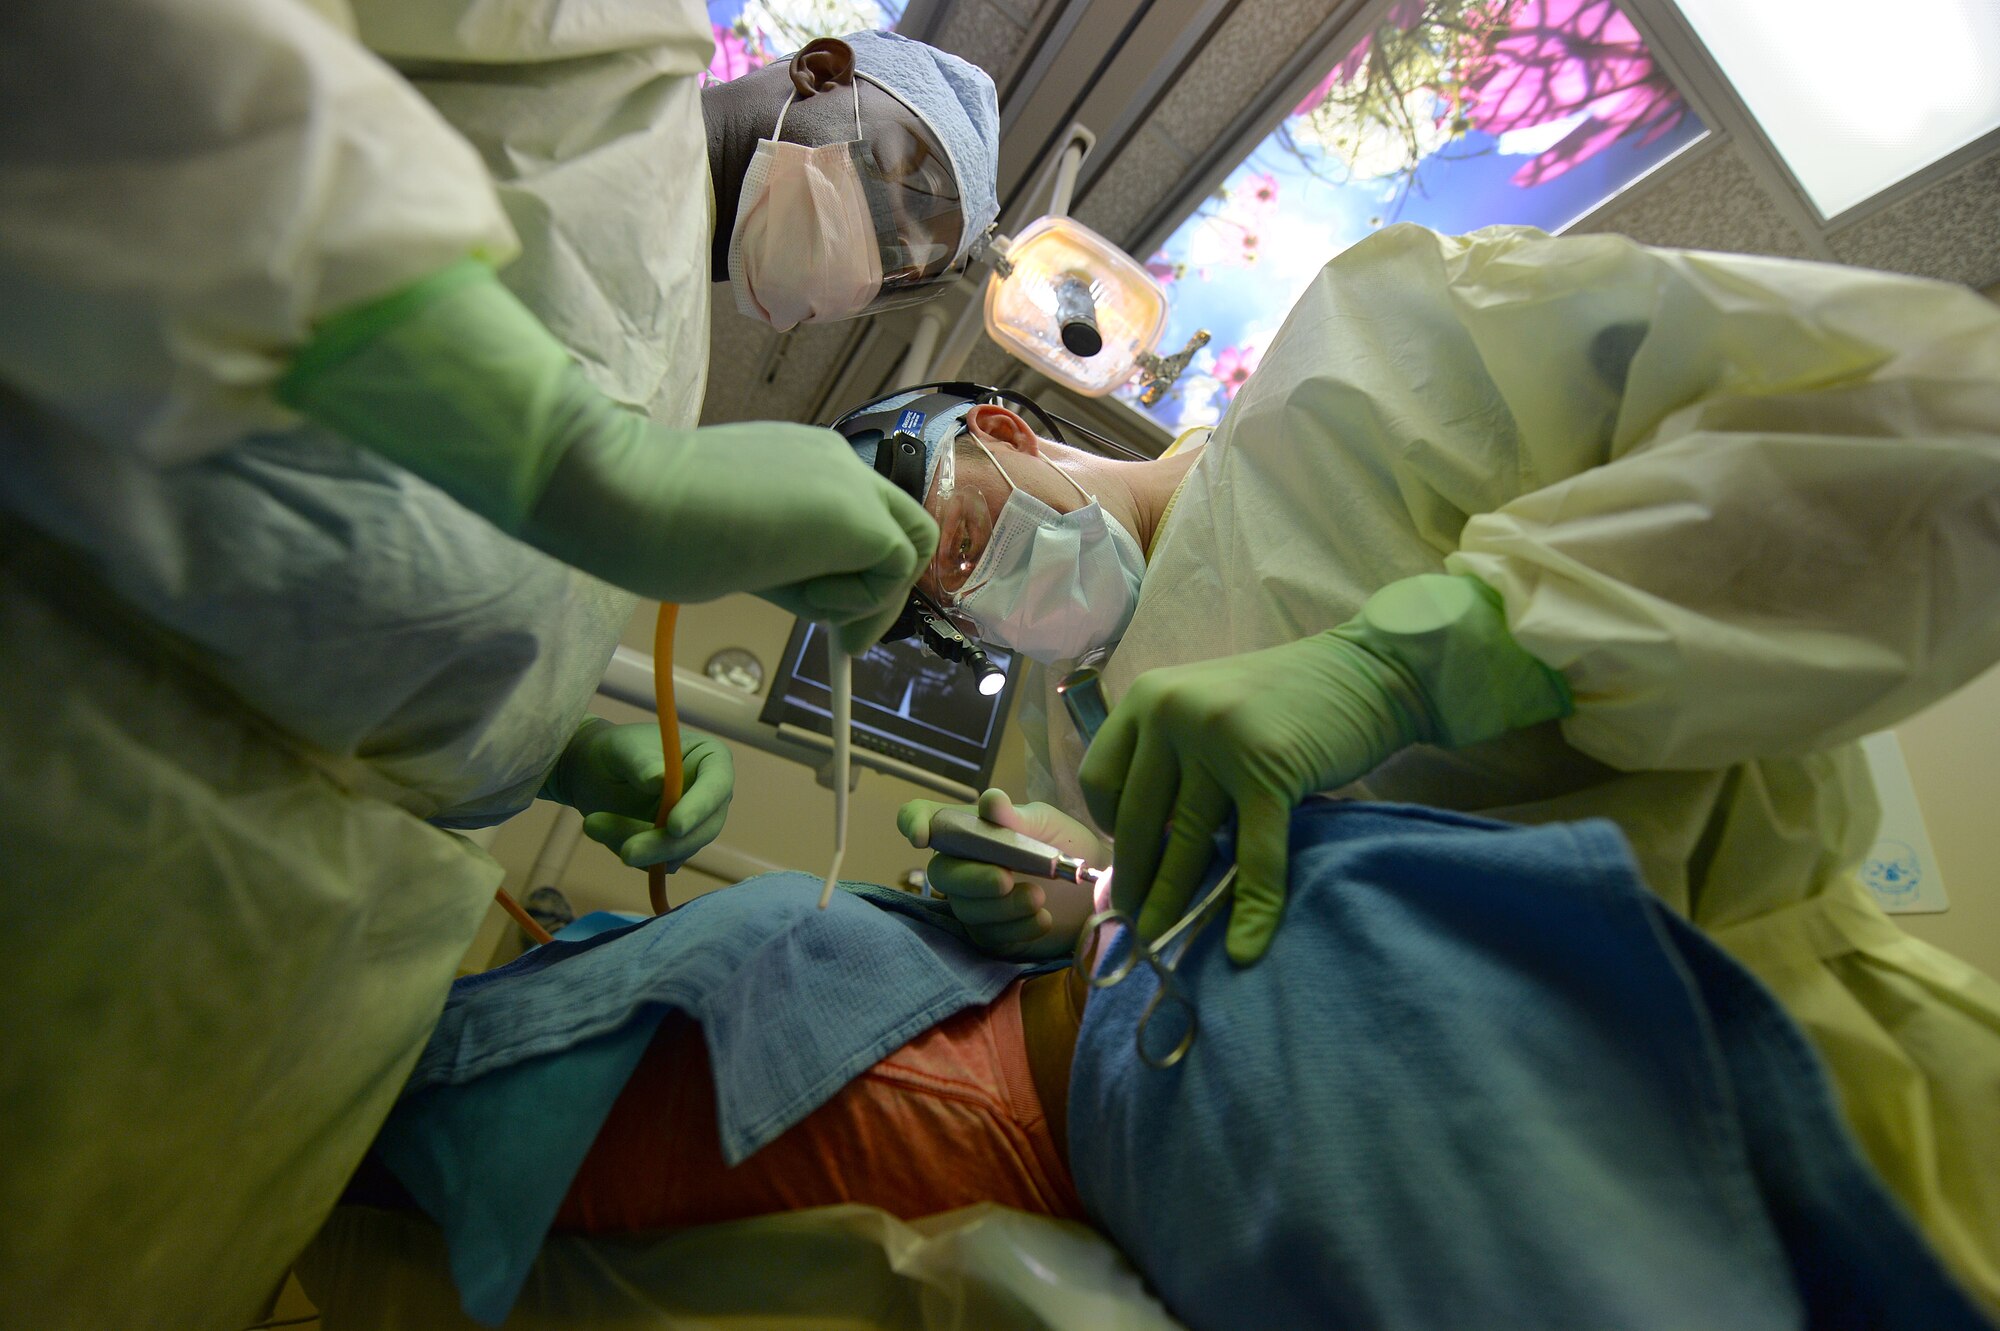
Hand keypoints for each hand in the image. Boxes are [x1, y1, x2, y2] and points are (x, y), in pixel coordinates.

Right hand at [528, 418, 937, 656]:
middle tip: (846, 638)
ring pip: (905, 548)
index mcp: (804, 458)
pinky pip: (893, 572)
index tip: (821, 605)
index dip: (854, 566)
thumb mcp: (737, 533)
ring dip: (865, 597)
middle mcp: (837, 460)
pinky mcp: (859, 516)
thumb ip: (783, 551)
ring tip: (801, 604)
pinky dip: (856, 602)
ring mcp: (852, 483)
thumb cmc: (654, 518)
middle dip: (881, 588)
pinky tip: (799, 594)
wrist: (629, 494)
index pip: (862, 512)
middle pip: (902, 525)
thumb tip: (814, 592)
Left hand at [542, 719, 734, 870]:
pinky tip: (602, 829)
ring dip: (636, 846)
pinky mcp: (675, 849)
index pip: (718, 785)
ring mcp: (695, 826)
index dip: (700, 807)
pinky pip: (658, 863)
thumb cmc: (614, 749)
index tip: (673, 826)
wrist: (593, 772)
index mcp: (711, 759)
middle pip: (703, 830)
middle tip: (627, 852)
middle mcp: (711, 796)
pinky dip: (630, 853)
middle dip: (664, 844)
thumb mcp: (622, 748)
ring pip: (677, 852)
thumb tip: (659, 779)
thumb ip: (640, 762)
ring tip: (592, 824)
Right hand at [897, 789, 1107, 960]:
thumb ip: (1017, 817)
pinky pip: (989, 935)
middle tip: (1006, 879)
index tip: (921, 836)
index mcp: (971, 828)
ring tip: (1039, 898)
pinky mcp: (991, 935)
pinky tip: (1043, 919)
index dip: (913, 822)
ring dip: (1002, 906)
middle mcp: (964, 865)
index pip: (927, 819)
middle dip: (972, 879)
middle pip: (941, 873)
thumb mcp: (1048, 825)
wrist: (1099, 888)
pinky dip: (1016, 928)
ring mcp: (974, 903)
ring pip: (966, 908)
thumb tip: (990, 802)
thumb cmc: (1068, 845)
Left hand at [1079, 575, 1570, 964]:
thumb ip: (1170, 753)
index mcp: (1149, 696)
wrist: (1370, 671)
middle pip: (1136, 818)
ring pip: (1187, 843)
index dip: (1109, 825)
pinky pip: (1254, 855)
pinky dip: (1252, 908)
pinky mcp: (1270, 771)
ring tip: (1163, 942)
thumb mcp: (1208, 706)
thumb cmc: (1286, 697)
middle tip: (1134, 923)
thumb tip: (1142, 841)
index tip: (1130, 853)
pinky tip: (1246, 947)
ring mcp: (1219, 740)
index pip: (1100, 777)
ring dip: (1175, 902)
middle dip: (1136, 880)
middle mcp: (1172, 713)